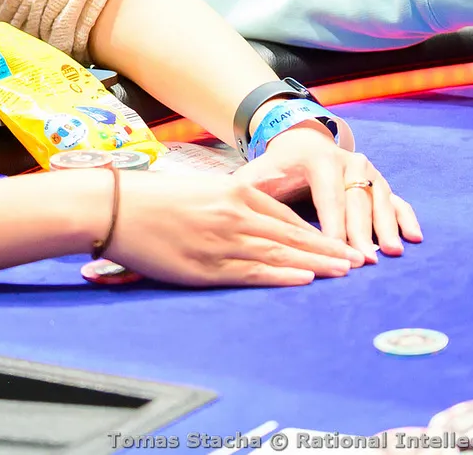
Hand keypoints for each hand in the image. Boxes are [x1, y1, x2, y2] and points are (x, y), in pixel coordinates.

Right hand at [106, 170, 364, 285]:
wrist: (114, 206)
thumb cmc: (149, 199)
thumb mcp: (196, 191)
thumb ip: (225, 203)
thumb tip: (245, 219)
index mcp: (233, 192)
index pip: (286, 215)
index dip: (316, 232)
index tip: (339, 242)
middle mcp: (235, 214)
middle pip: (293, 235)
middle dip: (328, 249)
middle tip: (358, 261)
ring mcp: (223, 240)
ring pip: (281, 253)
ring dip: (317, 263)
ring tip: (345, 272)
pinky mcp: (208, 265)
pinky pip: (254, 271)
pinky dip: (283, 275)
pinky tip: (306, 279)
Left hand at [238, 123, 421, 262]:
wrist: (299, 144)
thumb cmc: (275, 168)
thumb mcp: (257, 176)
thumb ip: (247, 193)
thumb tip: (231, 212)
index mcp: (318, 159)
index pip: (327, 197)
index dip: (333, 225)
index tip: (333, 250)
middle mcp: (348, 161)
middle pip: (357, 201)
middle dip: (362, 232)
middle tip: (366, 260)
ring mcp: (367, 171)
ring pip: (380, 199)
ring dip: (387, 226)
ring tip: (392, 251)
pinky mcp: (379, 181)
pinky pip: (397, 199)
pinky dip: (405, 217)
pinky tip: (414, 237)